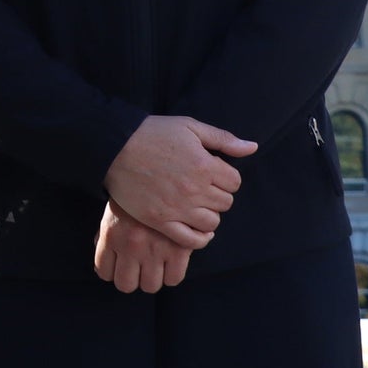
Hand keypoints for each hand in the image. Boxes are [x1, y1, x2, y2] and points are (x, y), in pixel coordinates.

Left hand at [94, 200, 196, 293]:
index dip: (112, 271)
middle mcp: (131, 245)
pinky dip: (172, 273)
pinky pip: (174, 279)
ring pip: (151, 286)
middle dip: (131, 278)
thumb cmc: (135, 194)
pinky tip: (170, 260)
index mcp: (111, 234)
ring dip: (152, 277)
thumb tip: (101, 270)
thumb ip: (104, 239)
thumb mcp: (112, 212)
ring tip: (155, 264)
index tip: (119, 265)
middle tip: (137, 268)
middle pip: (126, 285)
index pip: (104, 272)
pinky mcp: (179, 249)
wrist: (164, 173)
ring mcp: (156, 248)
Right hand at [104, 115, 256, 248]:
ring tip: (196, 203)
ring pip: (212, 222)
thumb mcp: (189, 126)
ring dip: (209, 214)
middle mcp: (195, 189)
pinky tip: (196, 227)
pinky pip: (191, 240)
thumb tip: (252, 147)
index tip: (212, 171)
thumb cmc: (153, 133)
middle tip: (201, 185)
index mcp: (204, 165)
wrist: (115, 146)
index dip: (225, 176)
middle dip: (217, 193)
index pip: (234, 182)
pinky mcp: (161, 221)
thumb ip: (223, 138)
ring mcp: (178, 208)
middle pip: (225, 202)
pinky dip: (200, 238)